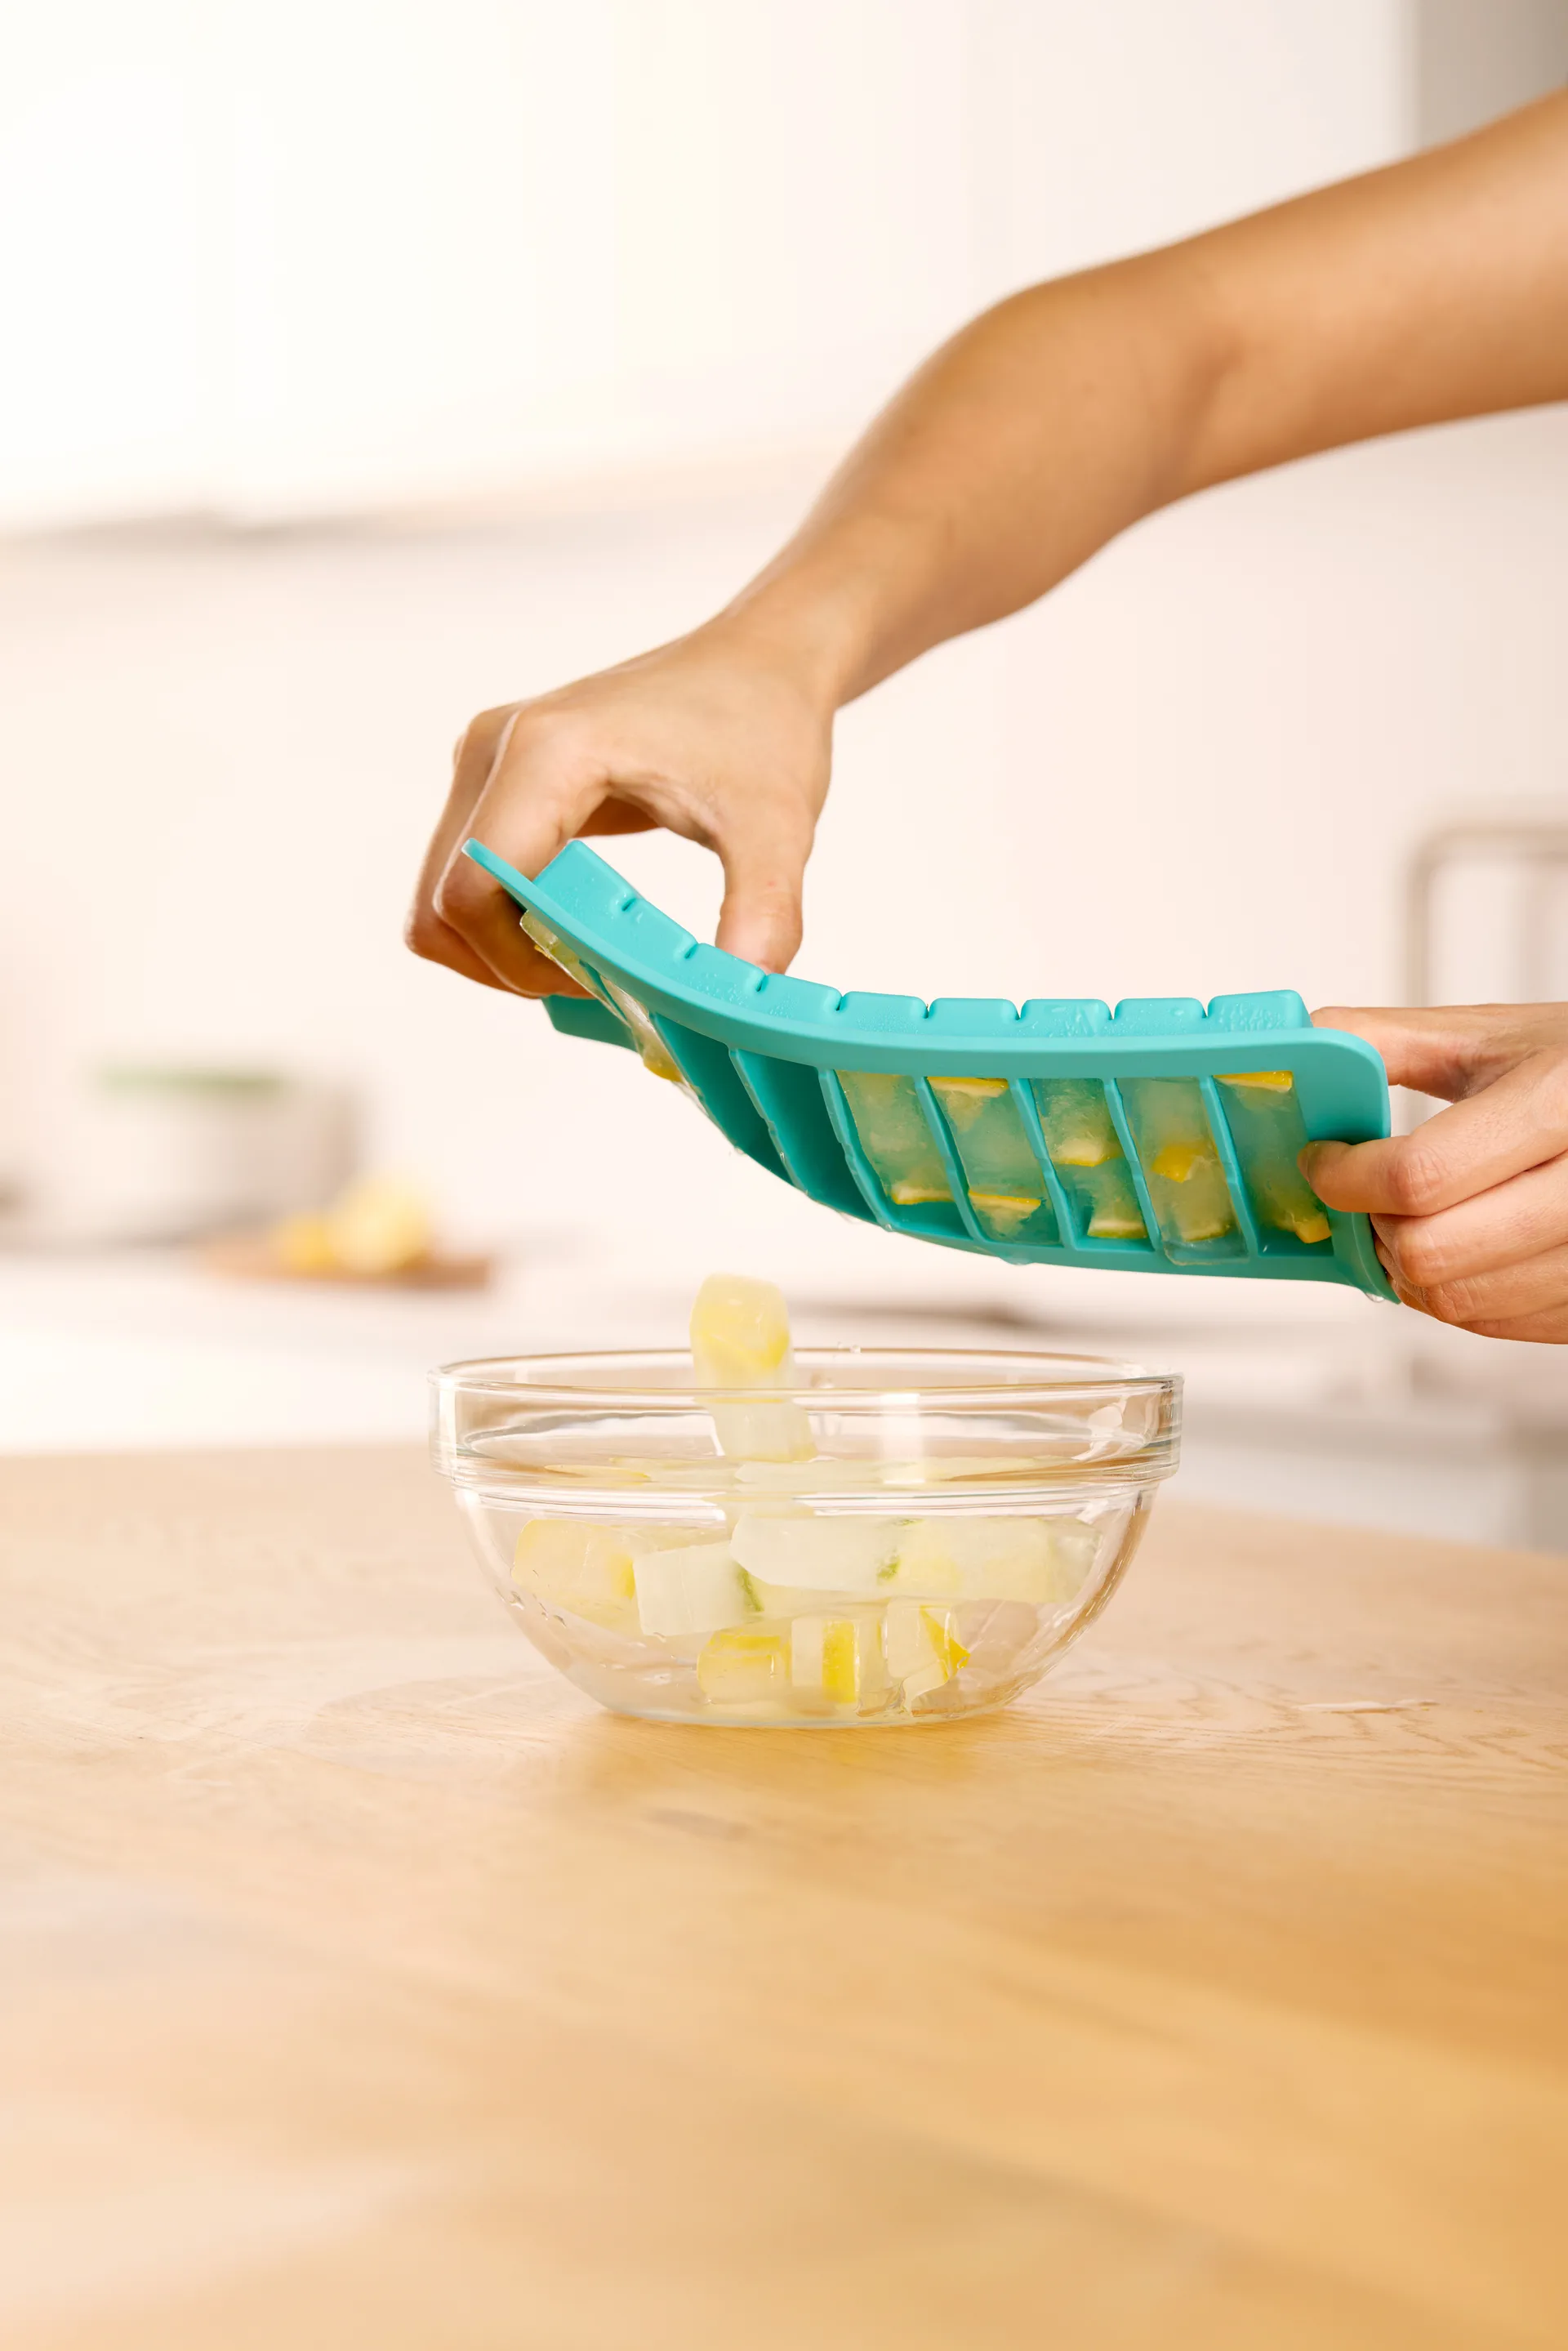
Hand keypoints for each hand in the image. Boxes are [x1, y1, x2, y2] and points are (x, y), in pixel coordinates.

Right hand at [406, 619, 833, 997]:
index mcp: (547, 752)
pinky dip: (508, 925)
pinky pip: (468, 879)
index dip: (518, 963)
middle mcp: (495, 750)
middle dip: (508, 967)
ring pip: (444, 900)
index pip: (472, 890)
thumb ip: (763, 911)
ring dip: (503, 951)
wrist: (758, 660)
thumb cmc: (764, 724)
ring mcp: (486, 764)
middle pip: (441, 905)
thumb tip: (748, 993)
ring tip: (590, 957)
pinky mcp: (497, 783)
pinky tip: (580, 929)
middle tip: (596, 981)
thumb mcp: (778, 826)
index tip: (599, 981)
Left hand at [1300, 1005, 1567, 1341]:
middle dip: (1373, 1228)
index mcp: (1558, 1103)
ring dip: (1404, 1267)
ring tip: (1403, 1221)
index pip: (1419, 1175)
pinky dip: (1451, 1295)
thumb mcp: (1487, 1035)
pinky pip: (1494, 1323)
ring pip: (1456, 1300)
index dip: (1345, 1177)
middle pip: (1432, 1252)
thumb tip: (1296, 1049)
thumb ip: (1384, 1041)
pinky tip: (1452, 1247)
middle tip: (1363, 1198)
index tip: (1322, 1160)